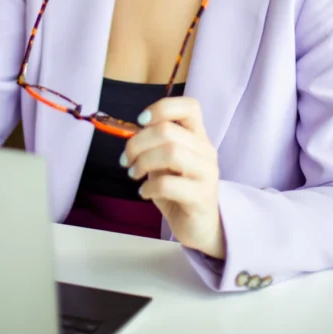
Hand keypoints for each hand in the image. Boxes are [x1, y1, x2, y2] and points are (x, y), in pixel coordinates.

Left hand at [121, 96, 224, 258]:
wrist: (200, 227)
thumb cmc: (179, 191)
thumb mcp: (166, 163)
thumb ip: (156, 145)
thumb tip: (132, 134)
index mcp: (198, 136)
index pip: (190, 106)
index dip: (161, 107)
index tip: (140, 121)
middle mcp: (206, 150)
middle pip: (168, 130)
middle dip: (138, 142)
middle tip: (126, 159)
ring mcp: (207, 173)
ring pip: (170, 152)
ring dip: (143, 162)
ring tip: (134, 174)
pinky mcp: (201, 197)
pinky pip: (168, 184)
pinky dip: (148, 187)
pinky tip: (144, 193)